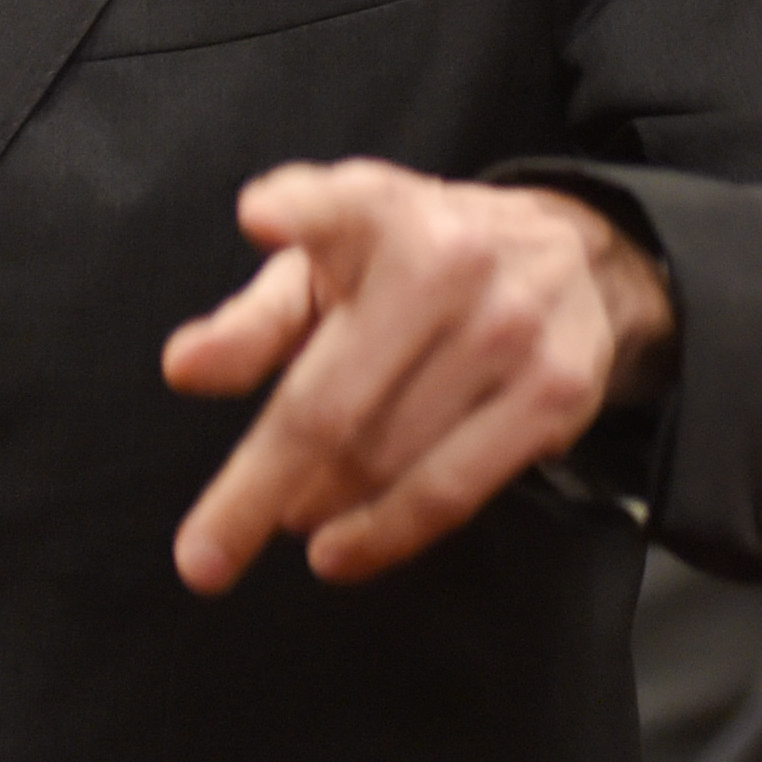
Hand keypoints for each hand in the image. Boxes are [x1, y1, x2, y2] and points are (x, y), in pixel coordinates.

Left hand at [161, 163, 670, 591]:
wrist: (575, 253)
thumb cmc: (417, 263)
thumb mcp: (328, 269)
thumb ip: (252, 322)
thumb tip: (186, 370)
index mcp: (380, 212)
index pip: (335, 206)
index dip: (298, 211)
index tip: (259, 218)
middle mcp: (450, 262)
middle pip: (333, 401)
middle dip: (257, 488)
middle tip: (204, 555)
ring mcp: (510, 330)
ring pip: (386, 456)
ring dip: (320, 506)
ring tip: (288, 518)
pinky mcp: (554, 393)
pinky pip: (453, 491)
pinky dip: (386, 535)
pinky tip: (343, 552)